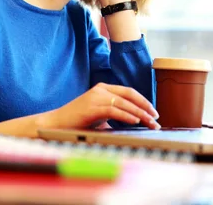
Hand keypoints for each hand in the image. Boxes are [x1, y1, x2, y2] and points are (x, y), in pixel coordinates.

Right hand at [45, 83, 160, 129]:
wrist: (56, 123)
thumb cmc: (77, 122)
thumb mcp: (98, 115)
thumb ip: (113, 114)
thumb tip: (132, 121)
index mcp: (102, 88)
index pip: (128, 91)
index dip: (143, 101)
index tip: (153, 112)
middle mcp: (100, 89)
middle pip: (130, 95)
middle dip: (146, 106)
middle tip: (156, 118)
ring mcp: (95, 97)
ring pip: (124, 102)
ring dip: (140, 113)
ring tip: (150, 123)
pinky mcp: (92, 107)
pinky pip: (114, 110)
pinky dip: (127, 115)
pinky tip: (136, 121)